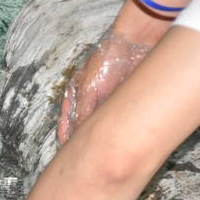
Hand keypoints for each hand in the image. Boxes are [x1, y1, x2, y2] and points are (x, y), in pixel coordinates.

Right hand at [57, 29, 152, 143]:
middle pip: (82, 123)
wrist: (134, 45)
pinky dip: (116, 126)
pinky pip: (117, 116)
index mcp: (75, 94)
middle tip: (83, 154)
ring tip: (99, 149)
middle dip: (81, 138)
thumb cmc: (106, 61)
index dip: (66, 134)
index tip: (66, 149)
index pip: (67, 119)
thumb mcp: (89, 88)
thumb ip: (83, 111)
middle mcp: (89, 98)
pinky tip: (118, 136)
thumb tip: (77, 133)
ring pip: (99, 121)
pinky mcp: (122, 98)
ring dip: (99, 132)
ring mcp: (106, 99)